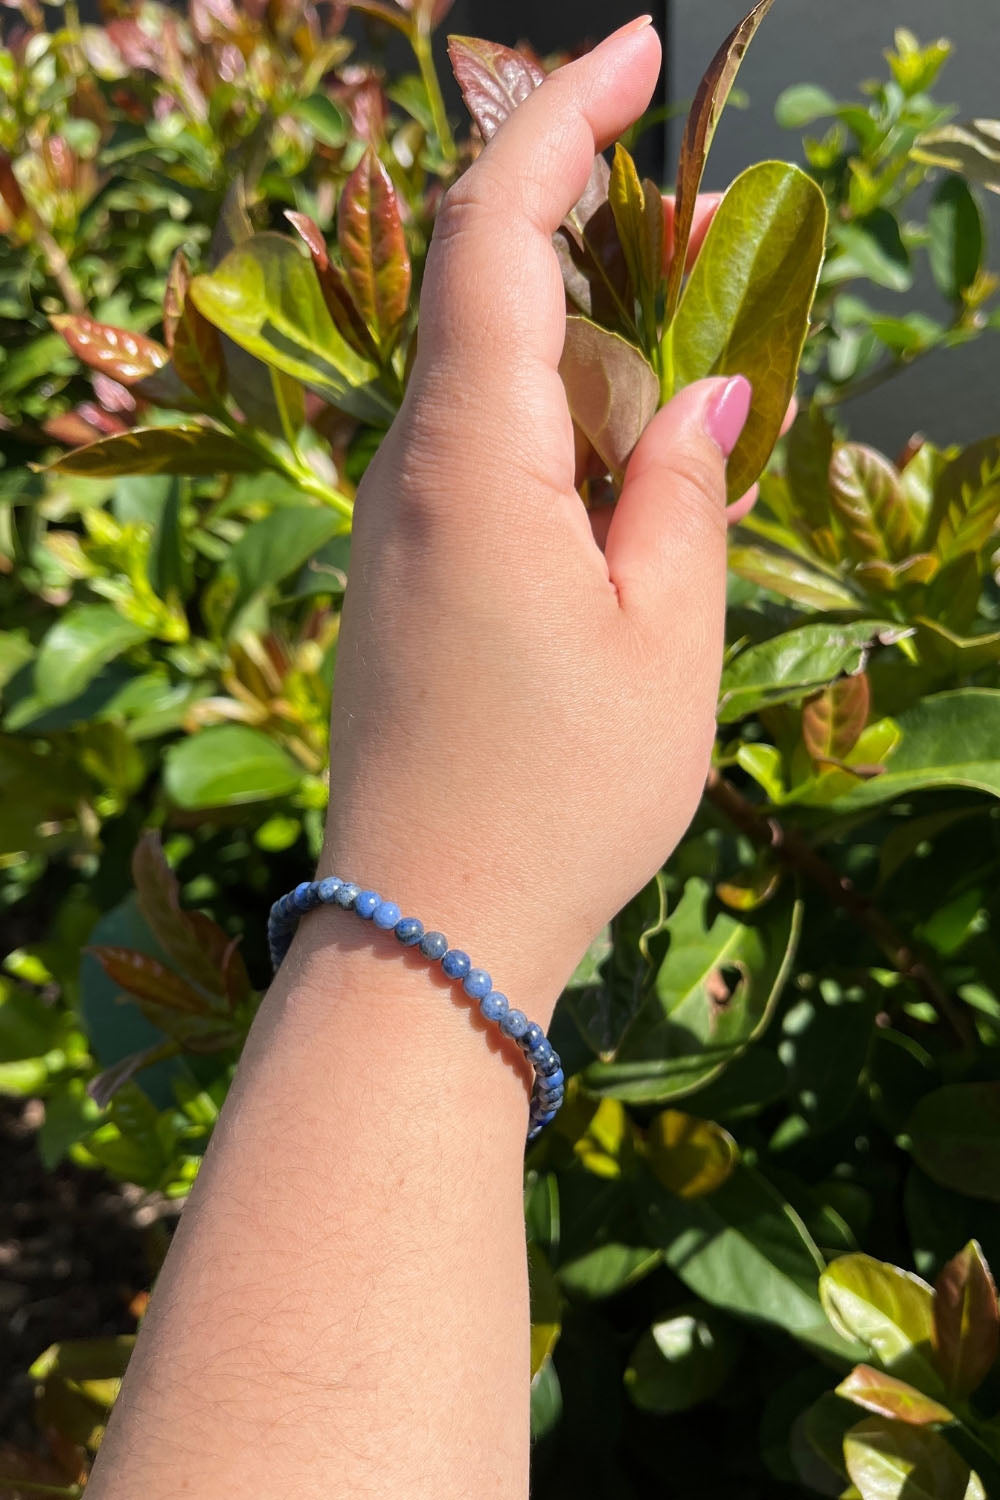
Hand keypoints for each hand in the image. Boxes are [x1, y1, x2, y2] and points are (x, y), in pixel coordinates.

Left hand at [317, 19, 758, 1019]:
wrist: (429, 924)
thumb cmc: (561, 795)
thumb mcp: (667, 641)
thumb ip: (683, 493)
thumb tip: (700, 395)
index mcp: (472, 460)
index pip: (494, 231)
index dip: (561, 120)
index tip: (635, 53)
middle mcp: (408, 473)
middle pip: (488, 297)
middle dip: (596, 253)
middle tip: (703, 285)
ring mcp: (392, 530)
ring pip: (488, 390)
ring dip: (586, 379)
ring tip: (670, 464)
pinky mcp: (397, 582)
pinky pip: (473, 466)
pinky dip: (552, 450)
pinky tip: (612, 527)